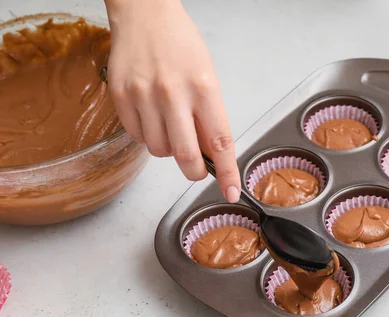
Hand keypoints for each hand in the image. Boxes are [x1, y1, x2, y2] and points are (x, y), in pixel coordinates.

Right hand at [104, 0, 239, 201]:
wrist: (144, 14)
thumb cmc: (181, 44)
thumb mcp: (207, 77)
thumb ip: (209, 117)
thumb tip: (211, 156)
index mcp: (204, 87)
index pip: (220, 141)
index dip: (226, 172)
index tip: (231, 191)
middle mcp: (173, 93)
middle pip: (185, 155)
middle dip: (193, 172)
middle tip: (195, 170)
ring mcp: (144, 96)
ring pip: (159, 151)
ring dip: (168, 149)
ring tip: (170, 124)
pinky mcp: (121, 97)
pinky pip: (137, 137)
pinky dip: (148, 136)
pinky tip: (152, 116)